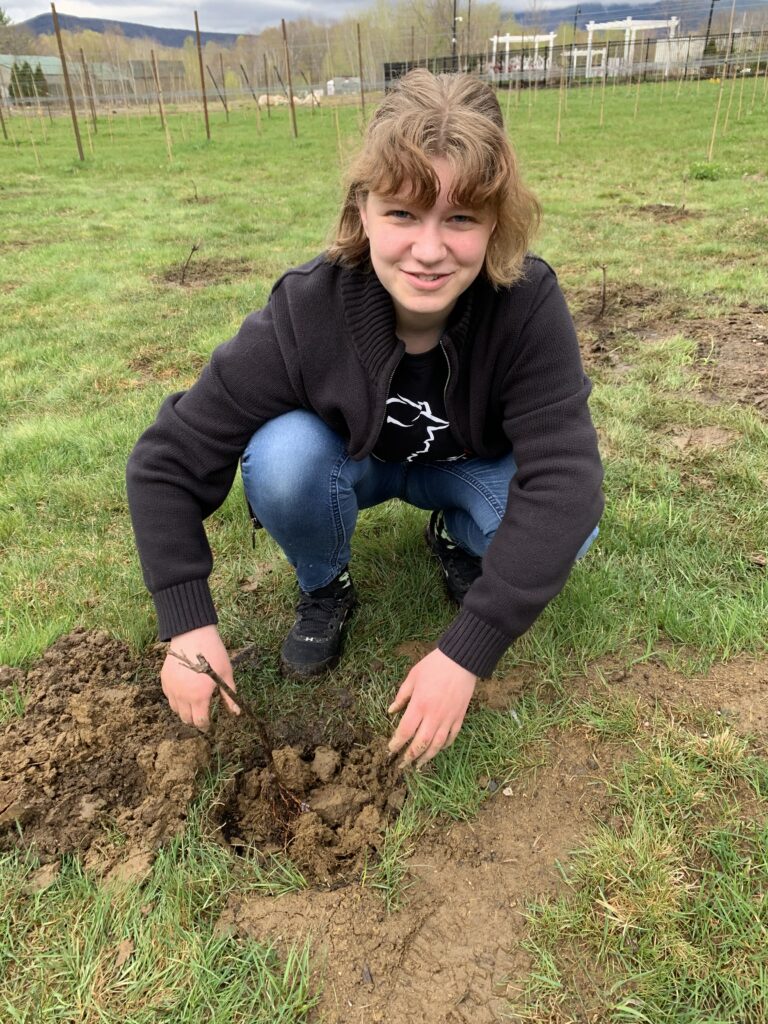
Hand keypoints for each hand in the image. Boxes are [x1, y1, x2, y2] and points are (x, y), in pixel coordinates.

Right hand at [161, 624, 239, 730]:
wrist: (193, 634)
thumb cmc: (213, 653)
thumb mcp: (225, 674)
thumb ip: (229, 696)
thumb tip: (236, 713)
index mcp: (199, 696)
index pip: (200, 721)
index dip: (206, 725)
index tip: (210, 723)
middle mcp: (183, 695)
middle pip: (186, 719)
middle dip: (195, 719)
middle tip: (202, 713)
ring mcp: (171, 688)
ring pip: (176, 710)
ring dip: (184, 710)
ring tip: (194, 703)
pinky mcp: (164, 680)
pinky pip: (169, 697)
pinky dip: (176, 699)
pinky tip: (184, 691)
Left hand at [387, 648, 475, 766]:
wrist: (461, 660)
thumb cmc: (434, 665)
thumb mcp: (413, 676)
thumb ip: (401, 696)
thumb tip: (391, 711)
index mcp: (419, 705)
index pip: (405, 732)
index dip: (396, 744)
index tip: (390, 750)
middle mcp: (434, 716)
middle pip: (420, 744)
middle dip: (410, 757)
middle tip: (402, 765)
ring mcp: (448, 718)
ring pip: (436, 745)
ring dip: (426, 757)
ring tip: (418, 765)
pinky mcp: (459, 717)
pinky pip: (451, 737)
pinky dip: (444, 746)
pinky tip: (437, 749)